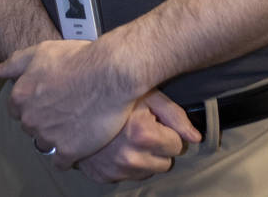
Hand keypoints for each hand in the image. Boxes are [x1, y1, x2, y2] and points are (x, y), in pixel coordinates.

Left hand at [0, 38, 143, 168]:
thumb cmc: (78, 59)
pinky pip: (62, 161)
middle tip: (65, 107)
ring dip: (57, 136)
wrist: (109, 74)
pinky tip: (81, 138)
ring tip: (75, 121)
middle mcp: (30, 118)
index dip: (33, 102)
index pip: (17, 108)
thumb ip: (16, 63)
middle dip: (44, 119)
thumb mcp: (42, 51)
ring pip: (46, 144)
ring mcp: (48, 136)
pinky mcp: (68, 151)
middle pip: (31, 126)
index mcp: (21, 95)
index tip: (48, 98)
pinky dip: (70, 153)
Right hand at [78, 90, 201, 183]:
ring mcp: (115, 170)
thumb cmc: (112, 90)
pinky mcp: (103, 177)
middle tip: (141, 126)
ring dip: (143, 157)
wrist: (72, 98)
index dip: (167, 130)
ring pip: (147, 172)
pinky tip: (116, 145)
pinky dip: (125, 163)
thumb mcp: (146, 92)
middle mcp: (129, 158)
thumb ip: (174, 114)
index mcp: (142, 134)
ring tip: (127, 134)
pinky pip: (127, 176)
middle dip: (157, 146)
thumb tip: (196, 137)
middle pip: (165, 163)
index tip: (155, 120)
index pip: (176, 145)